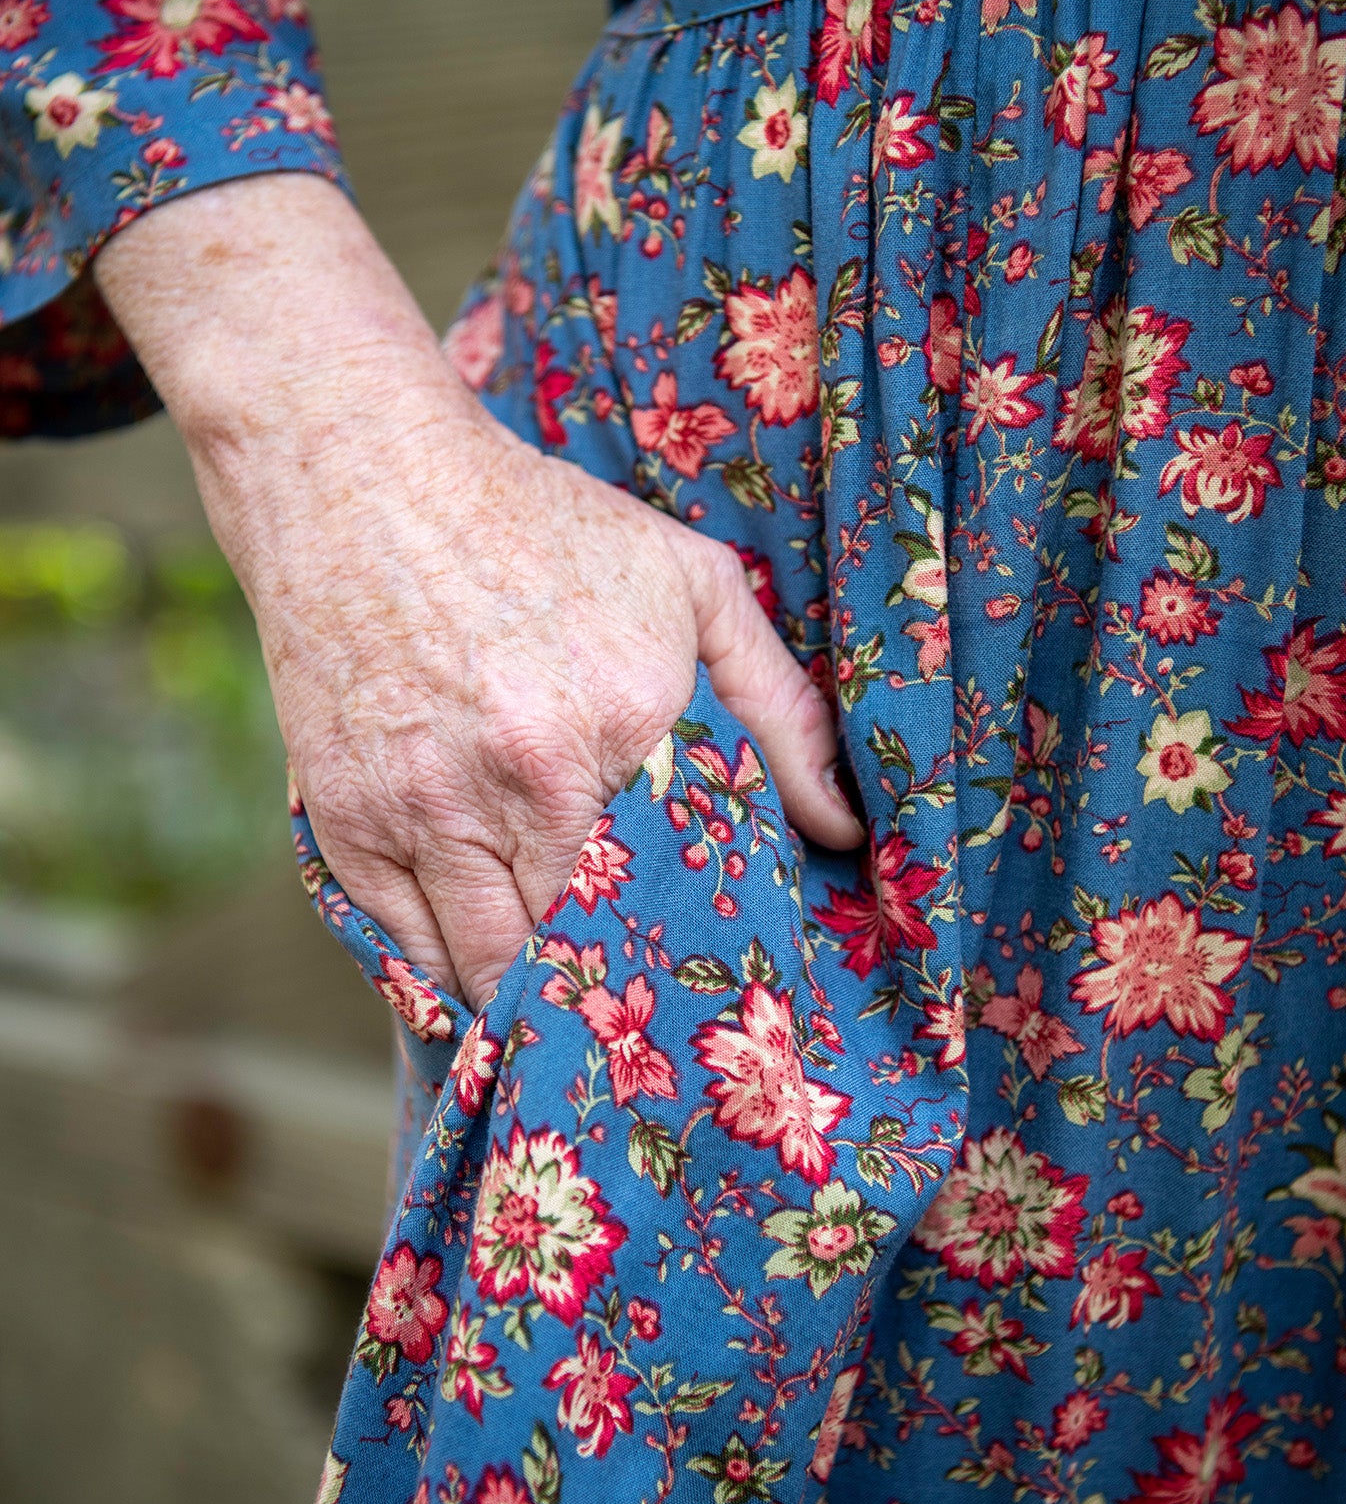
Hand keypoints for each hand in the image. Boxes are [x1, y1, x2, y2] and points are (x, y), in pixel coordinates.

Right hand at [95, 174, 862, 1008]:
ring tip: (561, 1015)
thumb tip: (840, 829)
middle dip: (610, 997)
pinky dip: (443, 978)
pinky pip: (403, 953)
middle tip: (639, 1026)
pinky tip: (479, 976)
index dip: (692, 958)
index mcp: (627, 722)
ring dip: (526, 1005)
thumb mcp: (690, 583)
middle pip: (582, 957)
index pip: (678, 898)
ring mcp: (425, 808)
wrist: (357, 477)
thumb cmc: (540, 527)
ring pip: (487, 974)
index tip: (705, 985)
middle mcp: (526, 779)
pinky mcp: (347, 822)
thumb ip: (778, 709)